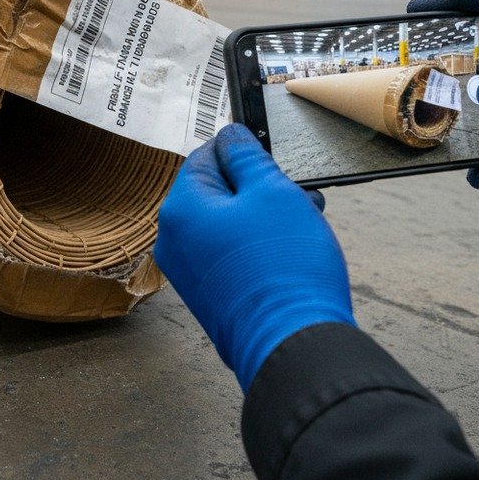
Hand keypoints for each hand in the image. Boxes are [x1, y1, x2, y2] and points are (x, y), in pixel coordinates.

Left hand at [155, 124, 354, 389]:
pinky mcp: (210, 296)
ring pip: (228, 224)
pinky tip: (292, 250)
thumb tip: (230, 134)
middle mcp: (174, 240)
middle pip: (217, 192)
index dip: (243, 152)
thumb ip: (247, 156)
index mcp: (180, 208)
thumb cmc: (283, 266)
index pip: (205, 156)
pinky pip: (231, 255)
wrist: (293, 344)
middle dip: (259, 189)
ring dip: (265, 218)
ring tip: (304, 222)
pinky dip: (259, 247)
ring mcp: (190, 272)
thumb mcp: (271, 191)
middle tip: (298, 195)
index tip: (273, 157)